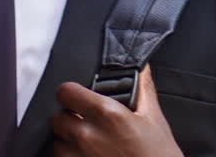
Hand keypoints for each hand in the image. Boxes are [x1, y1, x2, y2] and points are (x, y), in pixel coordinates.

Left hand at [50, 65, 181, 156]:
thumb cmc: (158, 155)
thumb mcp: (154, 119)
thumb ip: (143, 89)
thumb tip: (141, 67)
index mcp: (107, 114)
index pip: (66, 92)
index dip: (71, 92)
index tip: (78, 96)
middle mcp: (88, 136)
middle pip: (57, 118)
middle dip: (69, 117)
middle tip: (85, 121)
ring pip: (57, 143)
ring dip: (68, 141)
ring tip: (87, 143)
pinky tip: (88, 156)